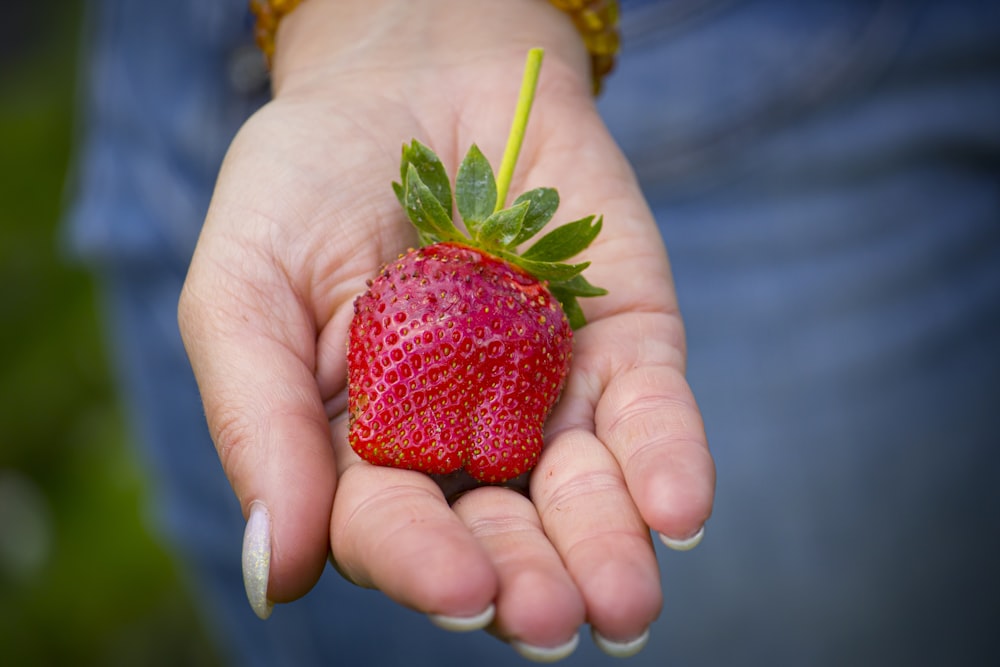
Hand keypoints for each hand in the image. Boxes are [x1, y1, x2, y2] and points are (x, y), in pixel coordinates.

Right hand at [178, 0, 713, 657]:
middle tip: (547, 619)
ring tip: (622, 600)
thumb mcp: (246, 288)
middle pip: (500, 529)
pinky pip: (652, 409)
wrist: (409, 70)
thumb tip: (274, 575)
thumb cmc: (305, 181)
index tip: (460, 586)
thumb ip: (259, 423)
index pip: (392, 527)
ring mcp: (549, 393)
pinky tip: (677, 506)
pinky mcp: (624, 339)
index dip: (422, 562)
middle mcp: (463, 439)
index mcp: (365, 447)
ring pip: (585, 490)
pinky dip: (668, 456)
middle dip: (527, 577)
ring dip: (606, 545)